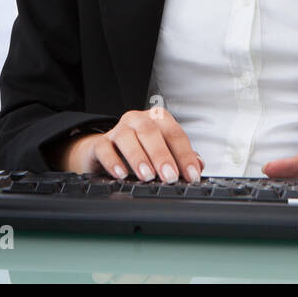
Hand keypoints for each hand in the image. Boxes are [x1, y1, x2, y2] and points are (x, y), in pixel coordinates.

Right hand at [63, 108, 203, 183]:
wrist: (107, 150)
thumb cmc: (141, 148)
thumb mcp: (163, 150)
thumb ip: (181, 157)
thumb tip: (198, 166)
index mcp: (158, 120)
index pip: (175, 134)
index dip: (185, 155)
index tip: (191, 175)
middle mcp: (138, 120)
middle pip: (151, 132)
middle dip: (162, 156)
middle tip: (170, 176)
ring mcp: (118, 129)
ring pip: (127, 137)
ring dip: (138, 157)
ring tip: (147, 176)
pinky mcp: (100, 142)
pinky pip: (104, 148)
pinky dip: (113, 161)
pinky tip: (121, 174)